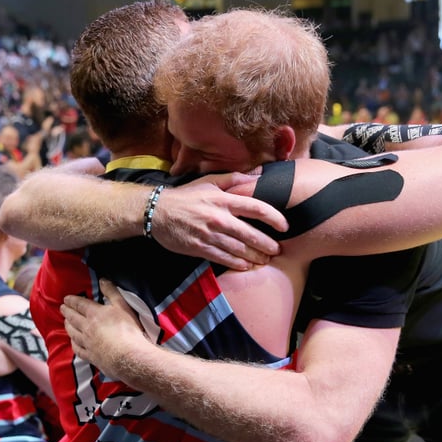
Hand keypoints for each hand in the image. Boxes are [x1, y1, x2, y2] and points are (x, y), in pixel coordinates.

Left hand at [61, 279, 151, 381]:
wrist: (127, 356)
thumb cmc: (128, 330)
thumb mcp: (122, 306)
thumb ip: (112, 292)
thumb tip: (103, 280)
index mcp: (94, 314)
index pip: (80, 304)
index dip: (72, 300)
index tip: (66, 299)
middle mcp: (87, 327)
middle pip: (73, 318)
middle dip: (66, 311)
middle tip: (62, 308)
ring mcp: (87, 343)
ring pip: (73, 333)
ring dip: (68, 326)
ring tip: (65, 323)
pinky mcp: (90, 356)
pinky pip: (78, 349)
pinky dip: (73, 344)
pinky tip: (73, 343)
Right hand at [154, 173, 288, 270]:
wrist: (157, 212)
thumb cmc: (186, 196)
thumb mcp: (209, 182)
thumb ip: (235, 179)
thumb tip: (259, 175)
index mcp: (224, 200)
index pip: (257, 208)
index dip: (275, 219)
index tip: (284, 226)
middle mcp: (219, 218)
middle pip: (252, 234)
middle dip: (268, 245)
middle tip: (278, 250)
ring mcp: (210, 235)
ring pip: (240, 250)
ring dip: (256, 257)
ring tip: (265, 260)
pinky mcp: (200, 248)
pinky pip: (224, 258)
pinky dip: (238, 264)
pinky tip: (246, 266)